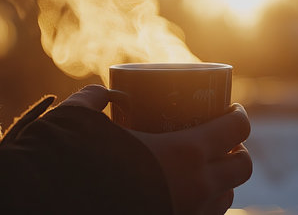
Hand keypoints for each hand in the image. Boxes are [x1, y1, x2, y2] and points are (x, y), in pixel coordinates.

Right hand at [61, 85, 251, 214]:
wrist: (56, 210)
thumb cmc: (74, 164)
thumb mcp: (80, 120)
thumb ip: (93, 98)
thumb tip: (105, 93)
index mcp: (184, 154)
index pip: (235, 130)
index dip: (239, 116)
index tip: (231, 109)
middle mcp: (195, 188)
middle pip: (242, 167)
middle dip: (239, 150)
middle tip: (221, 139)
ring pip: (226, 196)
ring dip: (223, 178)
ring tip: (207, 166)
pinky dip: (207, 202)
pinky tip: (189, 193)